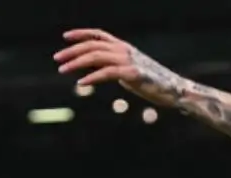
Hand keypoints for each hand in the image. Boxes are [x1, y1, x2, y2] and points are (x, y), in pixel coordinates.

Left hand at [55, 29, 186, 104]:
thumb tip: (93, 70)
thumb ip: (111, 67)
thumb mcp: (127, 71)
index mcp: (123, 47)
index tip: (65, 38)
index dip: (80, 34)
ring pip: (96, 56)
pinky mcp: (131, 74)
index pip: (98, 35)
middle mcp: (124, 50)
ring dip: (76, 63)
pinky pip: (106, 73)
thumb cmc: (151, 83)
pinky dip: (92, 77)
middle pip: (92, 45)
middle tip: (57, 59)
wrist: (173, 90)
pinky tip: (81, 82)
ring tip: (63, 70)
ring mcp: (128, 60)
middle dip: (72, 51)